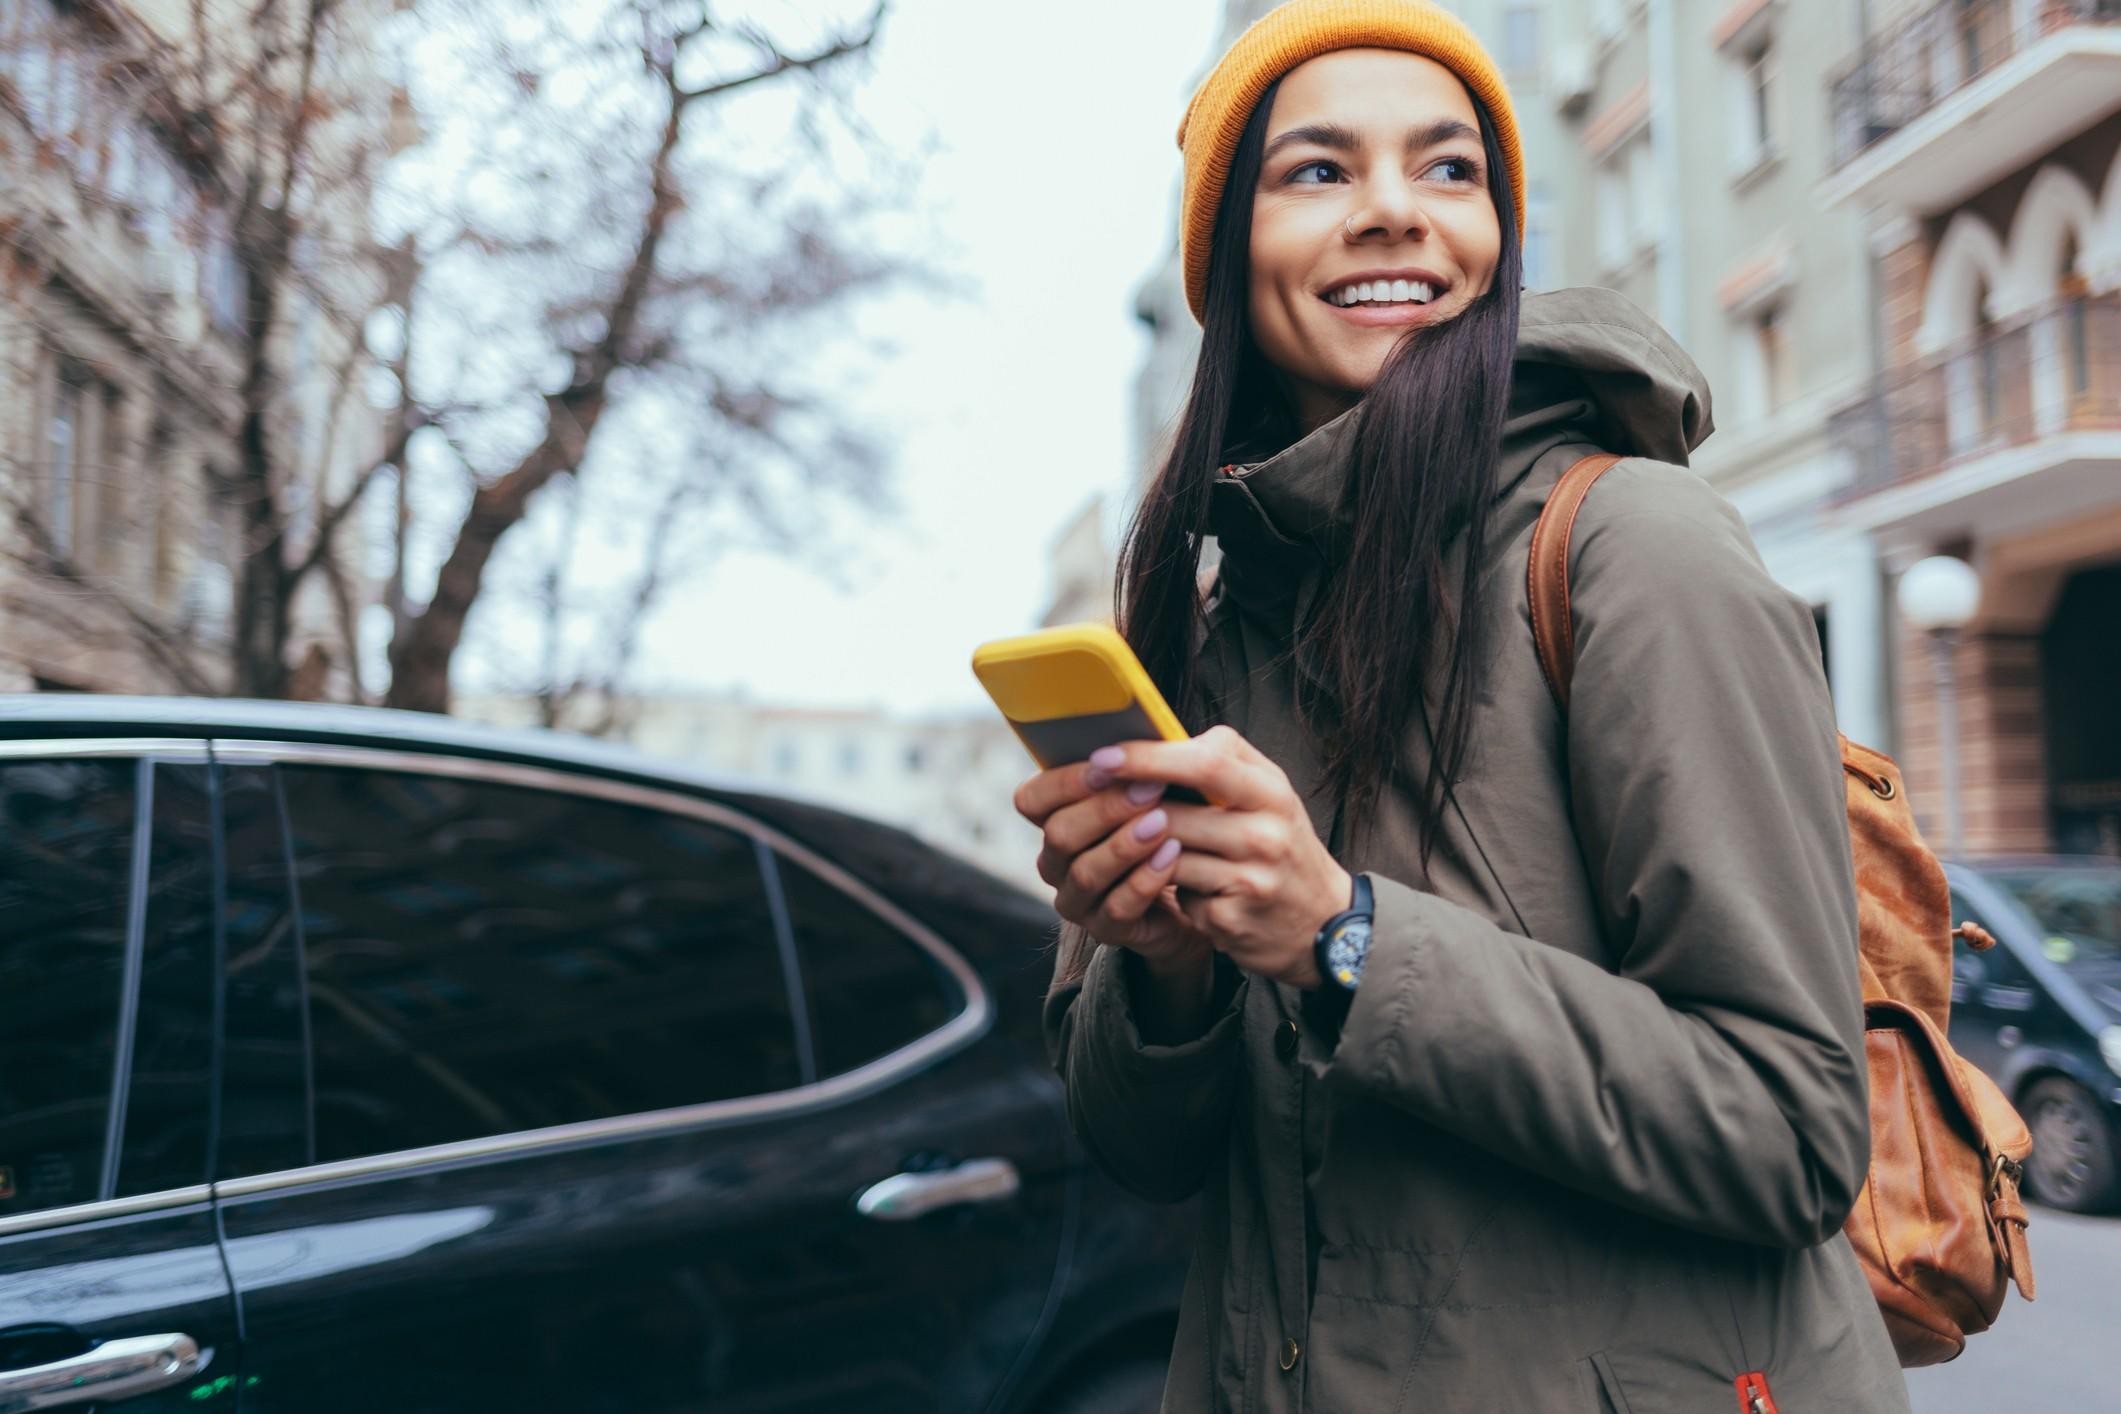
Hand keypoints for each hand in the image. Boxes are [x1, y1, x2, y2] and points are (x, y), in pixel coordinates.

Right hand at [1013, 754, 1210, 971]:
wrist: (1197, 887)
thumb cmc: (1169, 824)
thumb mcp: (1152, 790)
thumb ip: (1137, 767)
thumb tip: (1148, 730)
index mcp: (1055, 818)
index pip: (1032, 799)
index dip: (1066, 782)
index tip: (1108, 762)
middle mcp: (1056, 861)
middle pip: (1059, 834)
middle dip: (1105, 810)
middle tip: (1149, 789)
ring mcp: (1077, 899)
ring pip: (1084, 872)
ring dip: (1124, 845)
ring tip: (1162, 823)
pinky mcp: (1105, 929)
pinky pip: (1116, 908)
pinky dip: (1144, 880)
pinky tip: (1171, 857)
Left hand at [1088, 726, 1351, 989]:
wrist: (1323, 923)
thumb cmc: (1282, 845)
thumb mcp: (1269, 794)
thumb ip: (1224, 762)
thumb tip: (1159, 738)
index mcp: (1271, 794)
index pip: (1204, 764)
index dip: (1148, 757)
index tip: (1104, 754)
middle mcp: (1265, 836)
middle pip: (1174, 814)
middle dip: (1124, 807)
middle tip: (1090, 797)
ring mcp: (1248, 882)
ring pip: (1165, 856)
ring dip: (1139, 847)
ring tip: (1130, 838)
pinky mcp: (1229, 921)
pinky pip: (1176, 894)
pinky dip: (1164, 884)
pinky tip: (1171, 881)